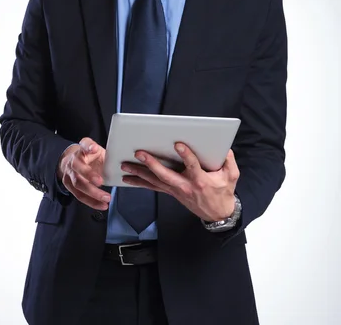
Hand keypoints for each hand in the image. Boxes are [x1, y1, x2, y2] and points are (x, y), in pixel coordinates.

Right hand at [57, 138, 110, 209]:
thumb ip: (106, 154)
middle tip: (101, 182)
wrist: (72, 162)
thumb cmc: (89, 157)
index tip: (94, 148)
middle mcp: (74, 160)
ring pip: (78, 184)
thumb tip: (121, 160)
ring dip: (92, 193)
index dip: (88, 146)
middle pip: (78, 167)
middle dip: (89, 175)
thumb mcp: (98, 151)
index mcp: (82, 149)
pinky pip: (79, 195)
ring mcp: (69, 173)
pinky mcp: (68, 185)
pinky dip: (91, 202)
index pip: (84, 144)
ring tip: (106, 198)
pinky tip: (101, 205)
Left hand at [121, 145, 238, 221]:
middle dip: (151, 164)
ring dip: (139, 173)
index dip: (186, 155)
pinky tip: (128, 179)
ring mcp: (176, 191)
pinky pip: (153, 187)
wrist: (218, 214)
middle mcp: (185, 186)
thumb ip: (228, 160)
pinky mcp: (171, 193)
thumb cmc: (223, 192)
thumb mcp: (232, 175)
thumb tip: (224, 147)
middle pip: (165, 175)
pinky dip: (140, 183)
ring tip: (126, 165)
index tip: (179, 144)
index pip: (192, 166)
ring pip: (155, 182)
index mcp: (200, 180)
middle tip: (140, 153)